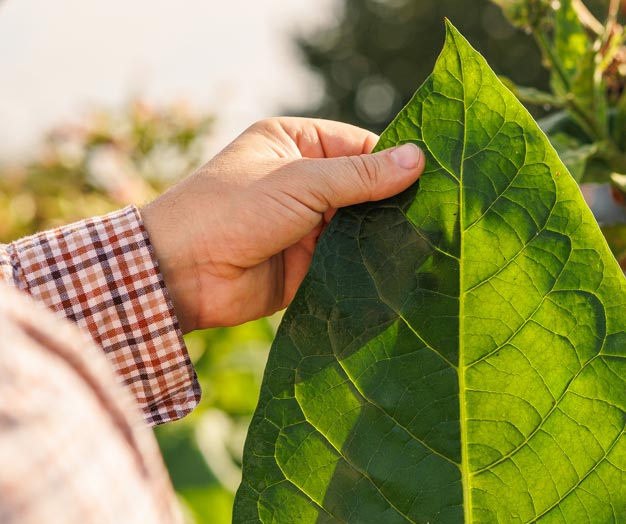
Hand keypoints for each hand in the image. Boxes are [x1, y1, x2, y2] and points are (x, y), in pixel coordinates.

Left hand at [140, 117, 424, 332]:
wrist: (182, 274)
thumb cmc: (230, 211)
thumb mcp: (300, 183)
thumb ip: (360, 176)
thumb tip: (419, 158)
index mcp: (295, 144)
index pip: (361, 147)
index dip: (395, 162)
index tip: (435, 180)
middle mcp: (304, 181)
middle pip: (367, 189)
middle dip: (396, 204)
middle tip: (440, 217)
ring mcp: (309, 225)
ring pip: (363, 228)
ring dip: (386, 238)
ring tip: (427, 246)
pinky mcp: (312, 265)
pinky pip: (352, 263)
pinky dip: (373, 267)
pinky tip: (403, 272)